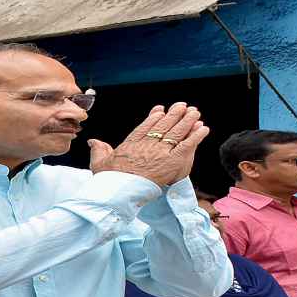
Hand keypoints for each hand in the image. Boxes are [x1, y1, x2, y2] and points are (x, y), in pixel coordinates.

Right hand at [88, 102, 209, 185]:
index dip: (154, 118)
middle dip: (175, 115)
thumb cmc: (108, 180)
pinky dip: (196, 136)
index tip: (160, 110)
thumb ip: (98, 150)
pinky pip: (187, 145)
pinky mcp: (172, 161)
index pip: (145, 127)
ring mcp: (160, 152)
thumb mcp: (99, 163)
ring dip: (187, 121)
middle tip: (183, 106)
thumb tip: (93, 141)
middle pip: (164, 126)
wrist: (119, 190)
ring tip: (195, 112)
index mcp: (131, 144)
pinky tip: (203, 128)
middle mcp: (147, 145)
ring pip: (176, 132)